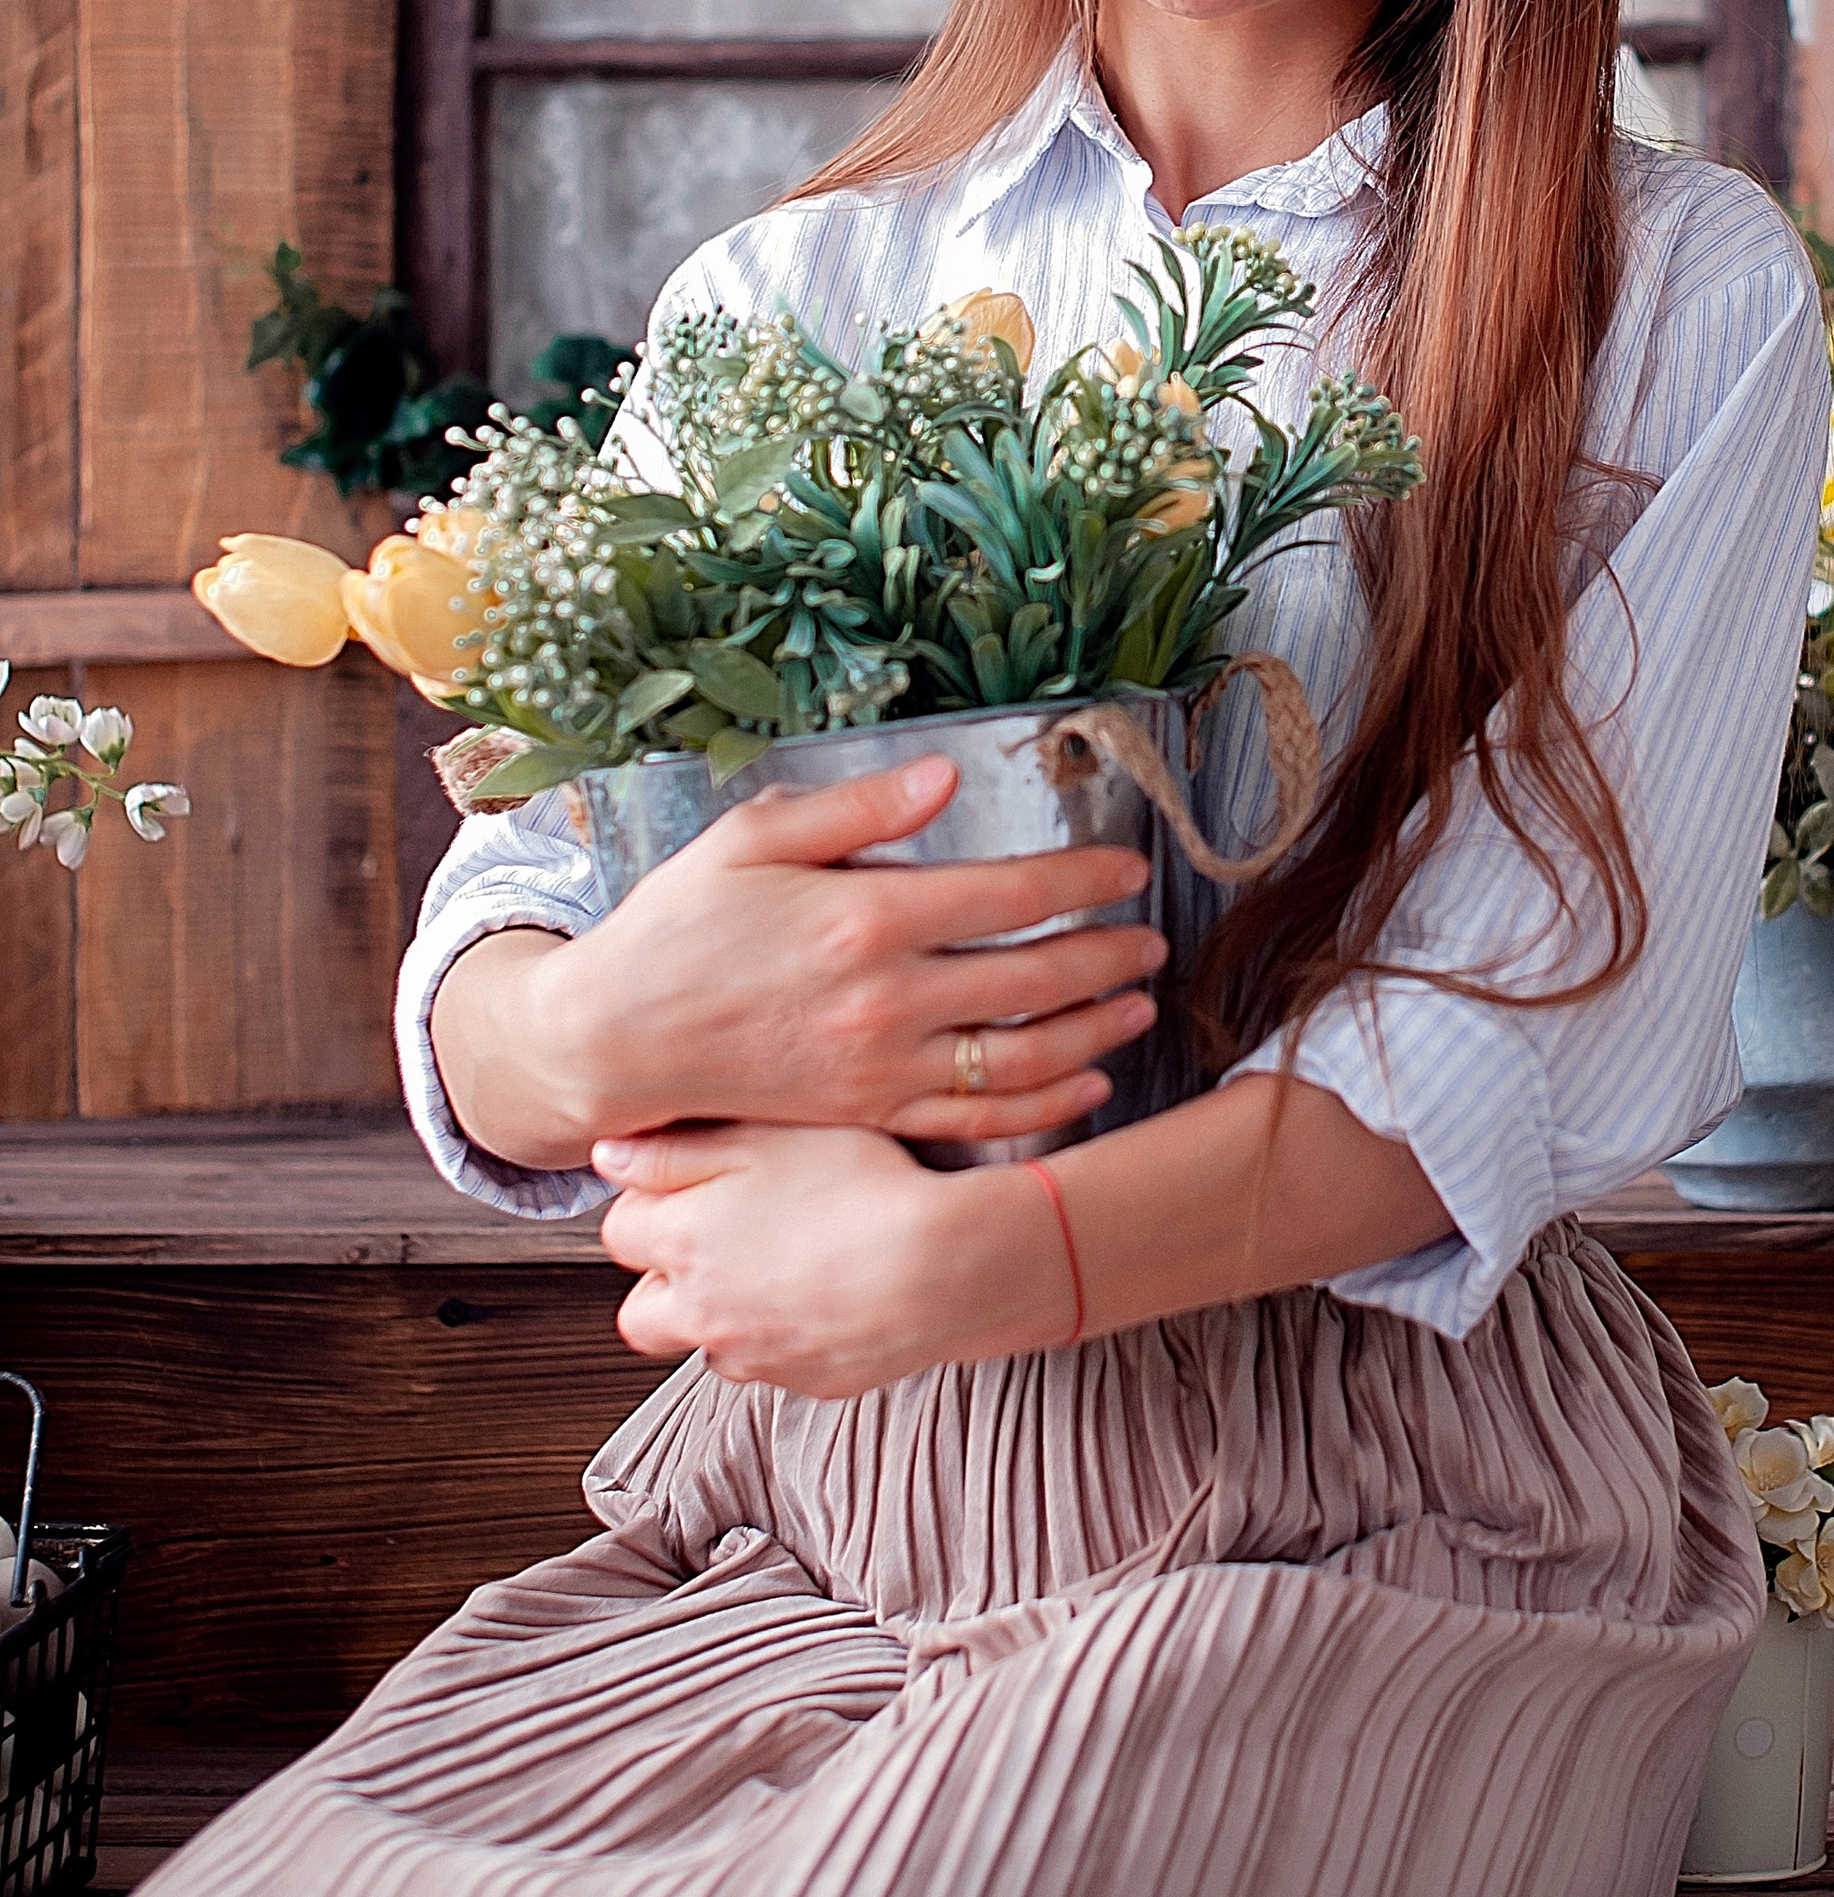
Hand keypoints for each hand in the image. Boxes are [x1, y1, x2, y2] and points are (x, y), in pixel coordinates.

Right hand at [429, 753, 1163, 1170]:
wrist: (616, 1038)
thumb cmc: (682, 924)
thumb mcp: (753, 836)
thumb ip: (858, 807)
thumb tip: (946, 774)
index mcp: (864, 917)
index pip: (1010, 894)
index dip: (1082, 881)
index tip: (1128, 871)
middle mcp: (885, 999)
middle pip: (1035, 980)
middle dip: (1109, 958)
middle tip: (1154, 941)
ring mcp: (881, 1067)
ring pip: (1021, 1059)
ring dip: (1094, 1033)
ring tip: (1139, 1005)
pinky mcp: (869, 1116)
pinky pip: (978, 1121)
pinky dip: (1044, 1109)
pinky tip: (1086, 1084)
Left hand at [593, 1119, 1068, 1395]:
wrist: (943, 1267)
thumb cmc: (859, 1184)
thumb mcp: (765, 1137)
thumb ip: (674, 1150)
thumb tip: (607, 1157)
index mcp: (682, 1244)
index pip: (618, 1232)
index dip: (652, 1200)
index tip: (691, 1180)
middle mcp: (703, 1313)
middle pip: (641, 1314)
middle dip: (666, 1281)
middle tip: (718, 1240)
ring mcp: (756, 1357)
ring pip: (709, 1344)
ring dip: (726, 1313)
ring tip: (785, 1265)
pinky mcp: (810, 1382)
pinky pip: (775, 1364)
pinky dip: (786, 1336)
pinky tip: (829, 1293)